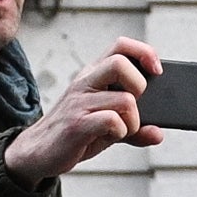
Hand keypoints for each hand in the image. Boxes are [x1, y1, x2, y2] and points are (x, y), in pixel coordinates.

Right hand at [1, 38, 164, 182]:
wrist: (38, 151)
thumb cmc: (77, 132)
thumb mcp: (108, 125)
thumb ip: (134, 127)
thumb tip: (158, 134)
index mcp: (94, 75)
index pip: (120, 46)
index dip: (144, 53)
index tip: (157, 72)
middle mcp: (86, 82)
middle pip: (120, 63)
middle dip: (140, 86)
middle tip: (135, 106)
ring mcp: (80, 102)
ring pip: (125, 100)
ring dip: (134, 121)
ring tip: (122, 130)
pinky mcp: (77, 124)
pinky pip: (112, 121)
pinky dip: (121, 133)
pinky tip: (111, 137)